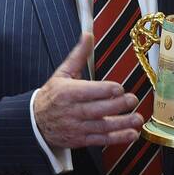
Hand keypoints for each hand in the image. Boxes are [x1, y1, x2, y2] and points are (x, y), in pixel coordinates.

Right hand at [32, 33, 141, 149]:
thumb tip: (88, 35)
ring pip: (102, 126)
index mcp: (67, 92)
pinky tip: (132, 134)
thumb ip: (78, 55)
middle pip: (97, 109)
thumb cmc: (52, 94)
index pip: (88, 91)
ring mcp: (77, 127)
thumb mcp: (62, 73)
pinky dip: (117, 138)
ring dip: (122, 124)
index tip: (119, 88)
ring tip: (138, 119)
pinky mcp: (81, 139)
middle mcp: (72, 111)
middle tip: (133, 100)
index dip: (105, 90)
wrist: (35, 122)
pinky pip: (101, 140)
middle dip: (117, 105)